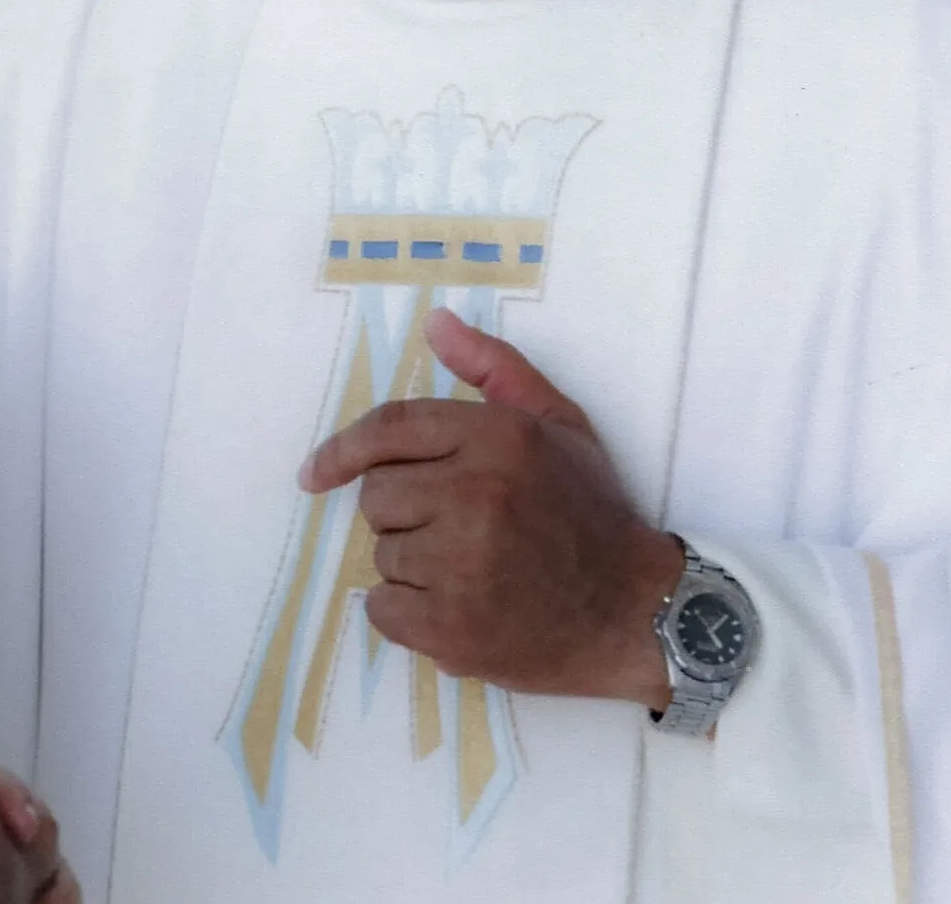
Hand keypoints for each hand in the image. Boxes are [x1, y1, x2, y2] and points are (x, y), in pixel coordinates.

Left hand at [298, 308, 684, 704]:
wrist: (634, 611)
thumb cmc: (590, 512)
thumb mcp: (558, 423)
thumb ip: (495, 367)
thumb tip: (435, 322)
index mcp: (498, 439)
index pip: (389, 429)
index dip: (342, 450)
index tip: (315, 473)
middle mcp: (475, 496)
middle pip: (377, 496)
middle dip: (404, 510)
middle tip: (458, 525)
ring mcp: (462, 566)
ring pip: (382, 554)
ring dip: (412, 563)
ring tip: (472, 569)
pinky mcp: (452, 627)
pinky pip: (383, 608)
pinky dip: (408, 612)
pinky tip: (457, 607)